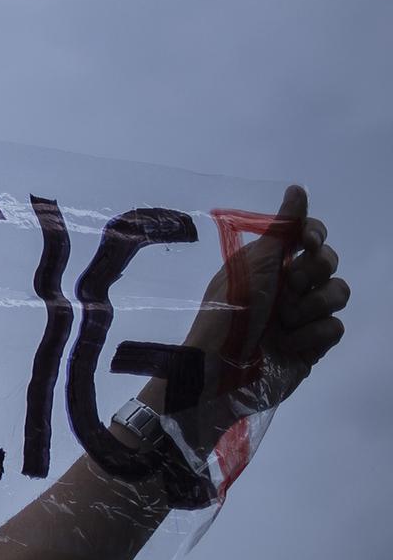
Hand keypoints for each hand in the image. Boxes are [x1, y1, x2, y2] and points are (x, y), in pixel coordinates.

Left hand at [169, 185, 346, 438]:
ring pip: (338, 293)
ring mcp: (302, 315)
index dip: (314, 235)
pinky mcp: (312, 345)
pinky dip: (312, 337)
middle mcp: (288, 286)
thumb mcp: (253, 266)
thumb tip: (298, 188)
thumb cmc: (229, 312)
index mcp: (268, 264)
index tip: (307, 242)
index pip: (309, 235)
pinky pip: (334, 328)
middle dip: (311, 273)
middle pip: (328, 262)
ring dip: (312, 306)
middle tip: (286, 289)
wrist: (221, 371)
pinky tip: (289, 347)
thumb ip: (282, 229)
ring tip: (284, 323)